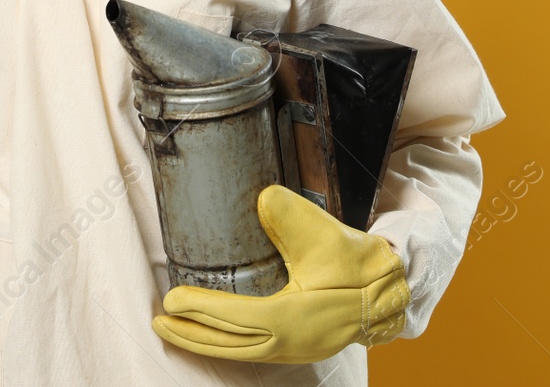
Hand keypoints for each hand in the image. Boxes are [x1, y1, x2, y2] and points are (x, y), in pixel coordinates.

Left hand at [151, 184, 409, 363]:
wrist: (391, 289)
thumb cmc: (358, 264)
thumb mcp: (326, 233)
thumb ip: (293, 215)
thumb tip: (264, 199)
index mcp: (295, 318)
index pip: (239, 318)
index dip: (203, 310)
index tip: (172, 299)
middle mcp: (291, 340)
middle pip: (230, 343)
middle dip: (191, 333)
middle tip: (158, 319)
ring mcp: (294, 347)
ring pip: (239, 350)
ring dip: (204, 341)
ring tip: (172, 328)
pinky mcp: (296, 345)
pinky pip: (251, 349)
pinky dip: (225, 342)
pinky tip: (209, 333)